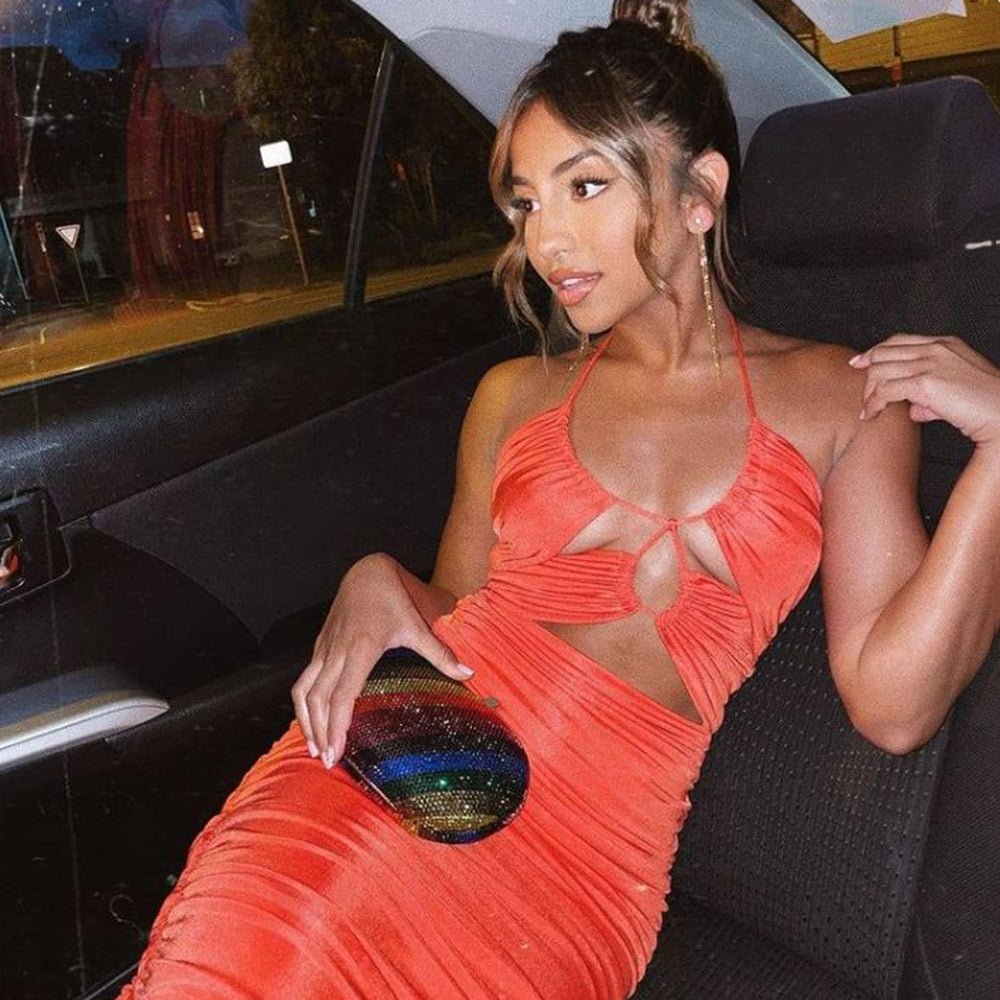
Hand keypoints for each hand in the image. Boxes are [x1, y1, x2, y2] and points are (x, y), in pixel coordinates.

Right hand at [291, 553, 470, 768]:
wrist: (366, 572)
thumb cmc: (392, 599)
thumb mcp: (417, 626)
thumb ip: (440, 654)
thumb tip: (468, 674)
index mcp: (361, 649)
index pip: (342, 695)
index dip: (336, 725)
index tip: (336, 751)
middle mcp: (337, 651)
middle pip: (318, 700)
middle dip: (319, 733)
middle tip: (327, 761)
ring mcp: (324, 649)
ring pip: (303, 691)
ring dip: (306, 721)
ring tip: (313, 748)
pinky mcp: (319, 647)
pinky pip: (304, 680)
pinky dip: (303, 704)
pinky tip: (310, 721)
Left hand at [850, 334, 999, 445]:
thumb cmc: (986, 406)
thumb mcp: (957, 393)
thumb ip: (932, 399)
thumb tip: (914, 410)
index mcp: (946, 344)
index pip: (899, 341)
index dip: (875, 351)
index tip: (860, 362)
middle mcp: (936, 348)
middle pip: (884, 353)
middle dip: (868, 374)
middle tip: (862, 394)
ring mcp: (931, 363)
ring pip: (880, 370)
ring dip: (869, 392)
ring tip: (869, 410)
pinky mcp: (926, 382)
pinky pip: (886, 389)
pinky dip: (874, 402)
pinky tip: (872, 414)